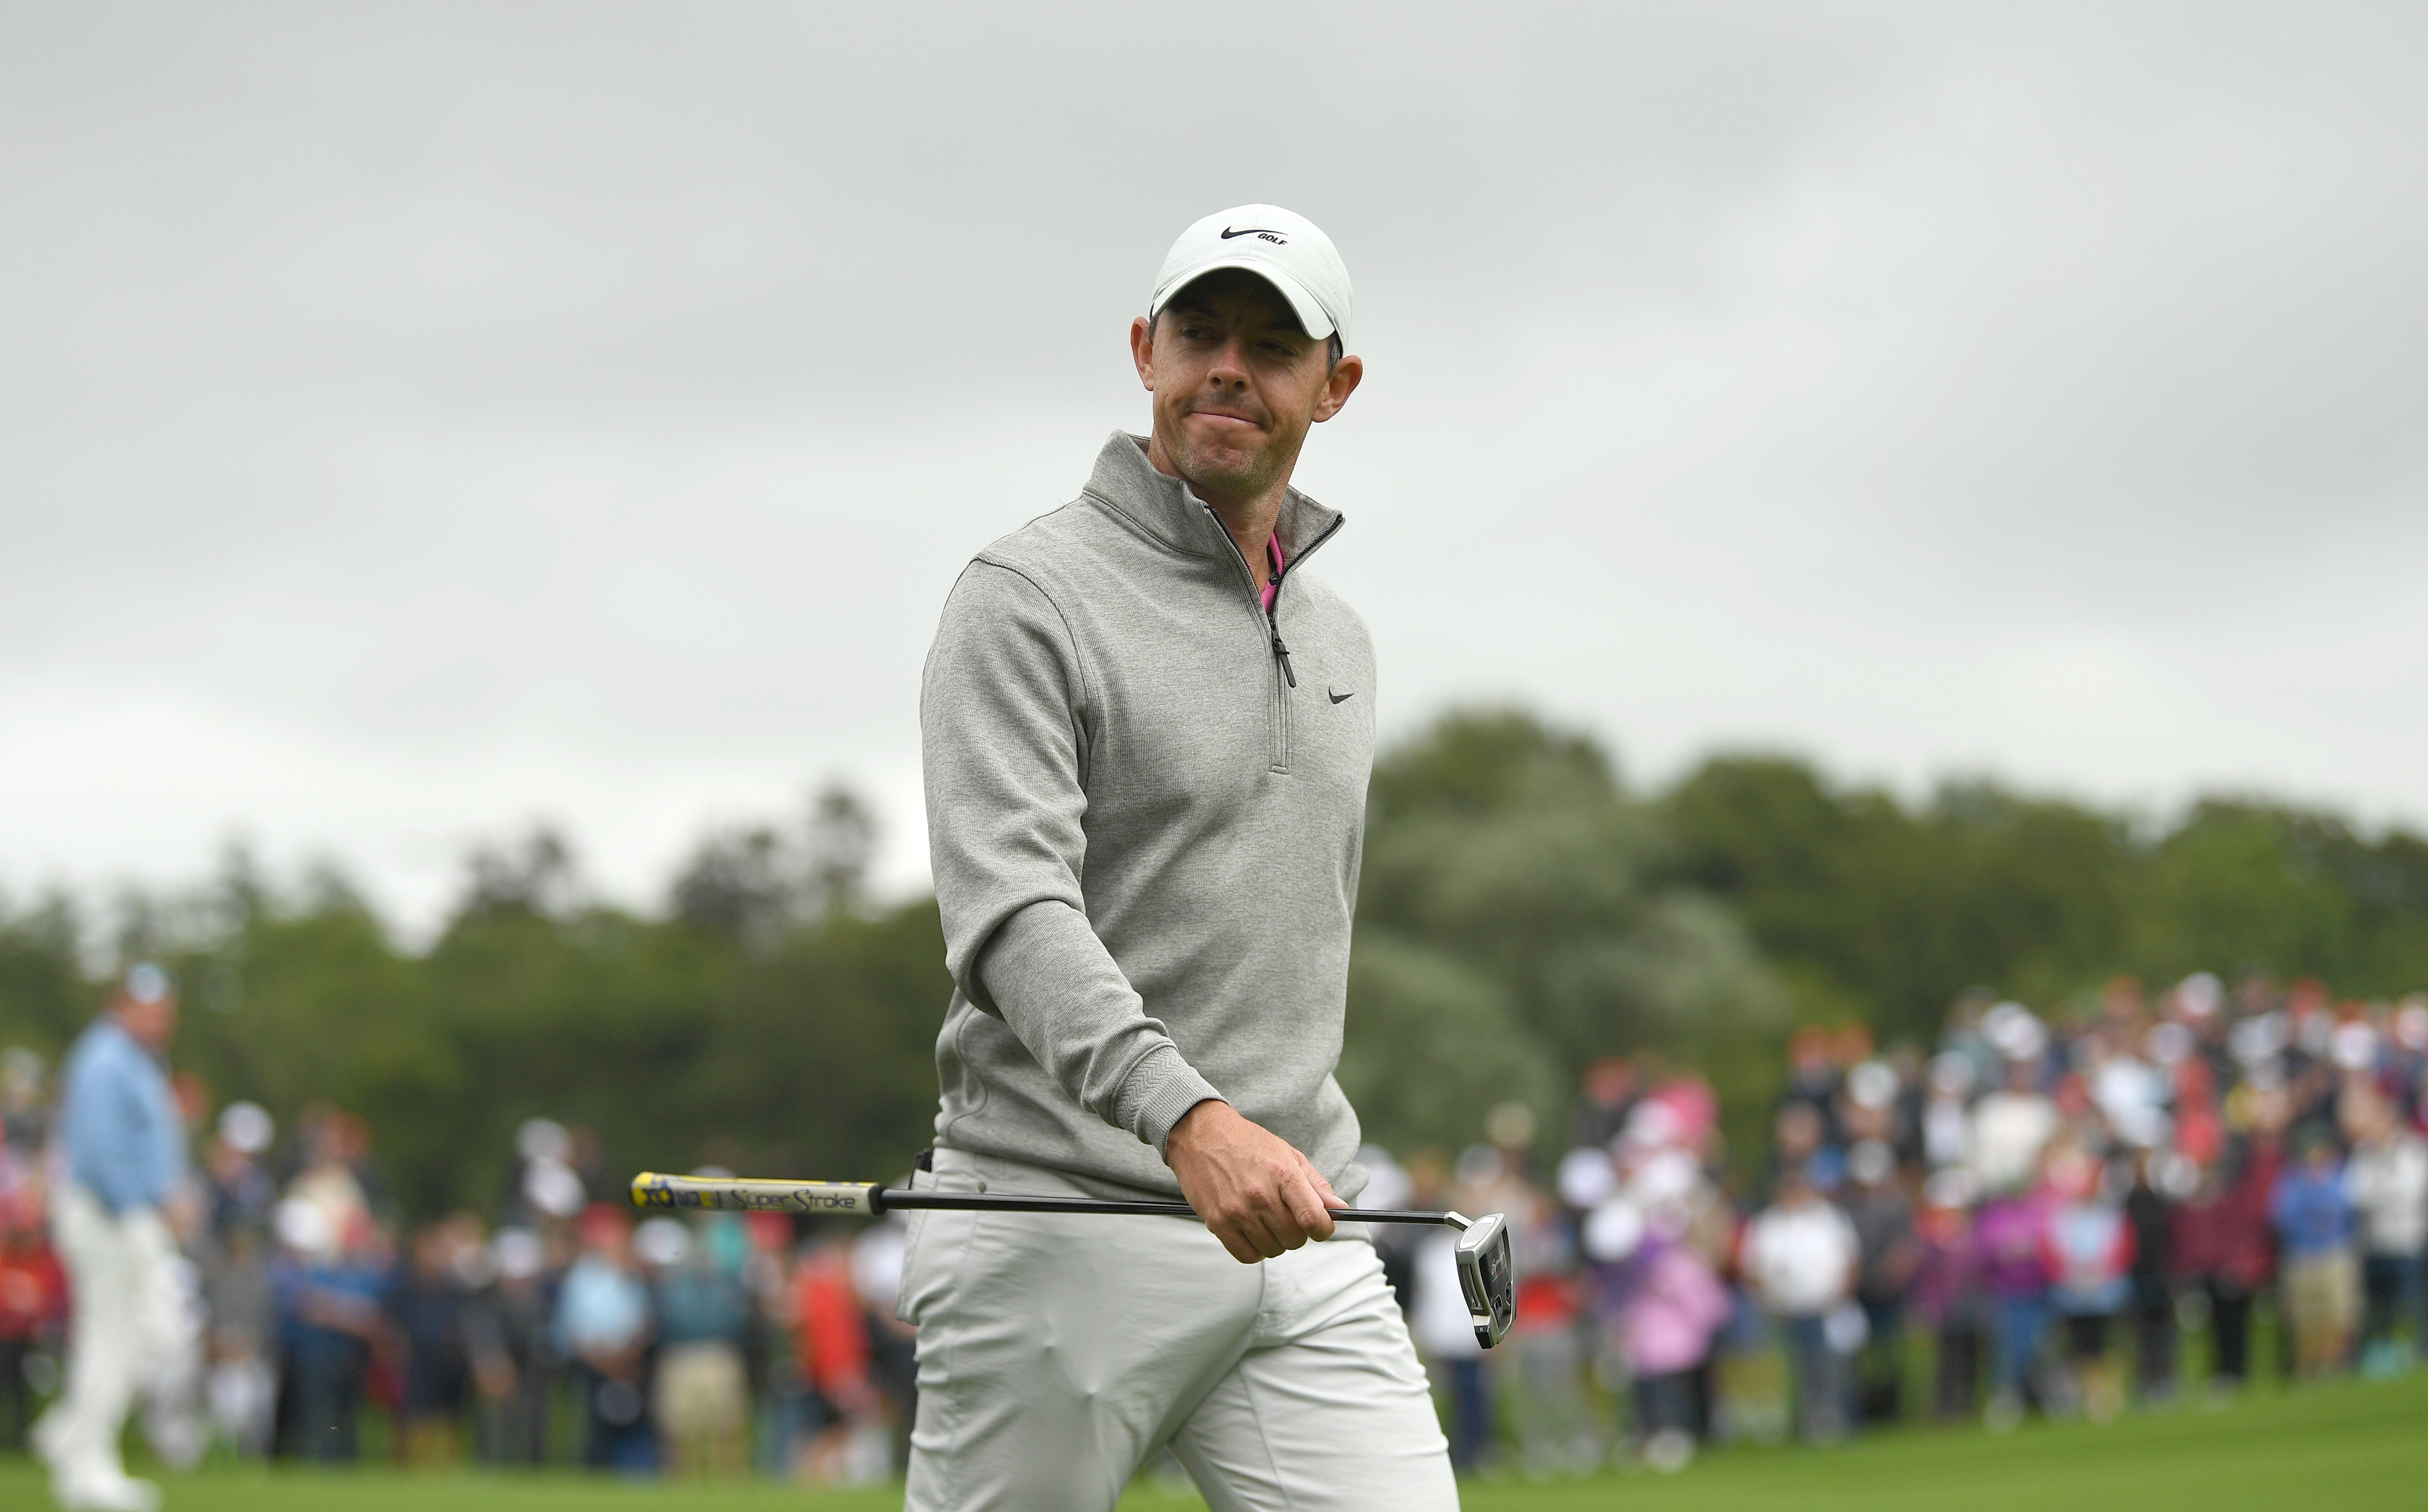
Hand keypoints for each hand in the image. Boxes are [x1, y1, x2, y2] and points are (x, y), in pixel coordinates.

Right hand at [1164, 1100, 1342, 1263]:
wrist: (1201, 1134)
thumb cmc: (1247, 1143)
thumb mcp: (1287, 1154)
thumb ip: (1316, 1184)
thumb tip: (1339, 1209)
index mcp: (1283, 1174)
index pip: (1313, 1219)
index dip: (1324, 1229)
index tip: (1321, 1227)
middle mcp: (1260, 1195)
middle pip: (1295, 1239)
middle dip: (1298, 1233)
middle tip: (1287, 1216)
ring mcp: (1237, 1211)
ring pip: (1273, 1249)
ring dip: (1276, 1241)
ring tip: (1267, 1220)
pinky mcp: (1217, 1222)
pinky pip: (1247, 1255)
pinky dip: (1255, 1249)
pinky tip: (1252, 1231)